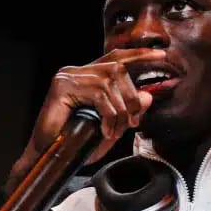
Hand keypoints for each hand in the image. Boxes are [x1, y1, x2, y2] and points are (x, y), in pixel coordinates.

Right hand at [7, 47, 166, 186]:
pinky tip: (106, 131)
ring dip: (120, 112)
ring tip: (115, 131)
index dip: (138, 55)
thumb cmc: (76, 140)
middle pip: (118, 71)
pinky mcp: (62, 86)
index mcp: (87, 75)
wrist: (48, 154)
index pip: (116, 58)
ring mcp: (68, 76)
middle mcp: (76, 71)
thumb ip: (129, 109)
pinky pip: (100, 96)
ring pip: (110, 85)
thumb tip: (148, 96)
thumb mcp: (110, 123)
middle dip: (131, 99)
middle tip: (132, 123)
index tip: (161, 55)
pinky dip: (109, 116)